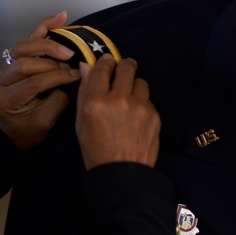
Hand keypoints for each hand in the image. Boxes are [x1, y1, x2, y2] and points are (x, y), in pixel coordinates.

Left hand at [0, 11, 80, 149]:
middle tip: (71, 61)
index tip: (76, 76)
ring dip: (47, 45)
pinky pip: (28, 40)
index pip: (33, 82)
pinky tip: (61, 17)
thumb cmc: (29, 131)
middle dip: (51, 60)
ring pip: (23, 47)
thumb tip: (75, 77)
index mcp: (5, 100)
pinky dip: (45, 27)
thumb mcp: (45, 123)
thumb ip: (58, 100)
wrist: (13, 133)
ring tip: (67, 48)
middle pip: (24, 61)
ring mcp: (4, 68)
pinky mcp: (14, 60)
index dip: (57, 77)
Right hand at [75, 55, 159, 169]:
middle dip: (124, 66)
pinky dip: (141, 103)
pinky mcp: (154, 115)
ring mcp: (140, 107)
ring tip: (128, 98)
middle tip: (122, 71)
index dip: (105, 62)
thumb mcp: (81, 121)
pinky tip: (135, 117)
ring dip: (134, 85)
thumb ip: (85, 91)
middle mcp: (119, 100)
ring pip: (140, 81)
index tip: (107, 62)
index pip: (103, 68)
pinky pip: (148, 99)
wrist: (121, 173)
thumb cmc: (95, 148)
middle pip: (126, 67)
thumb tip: (86, 66)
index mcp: (96, 101)